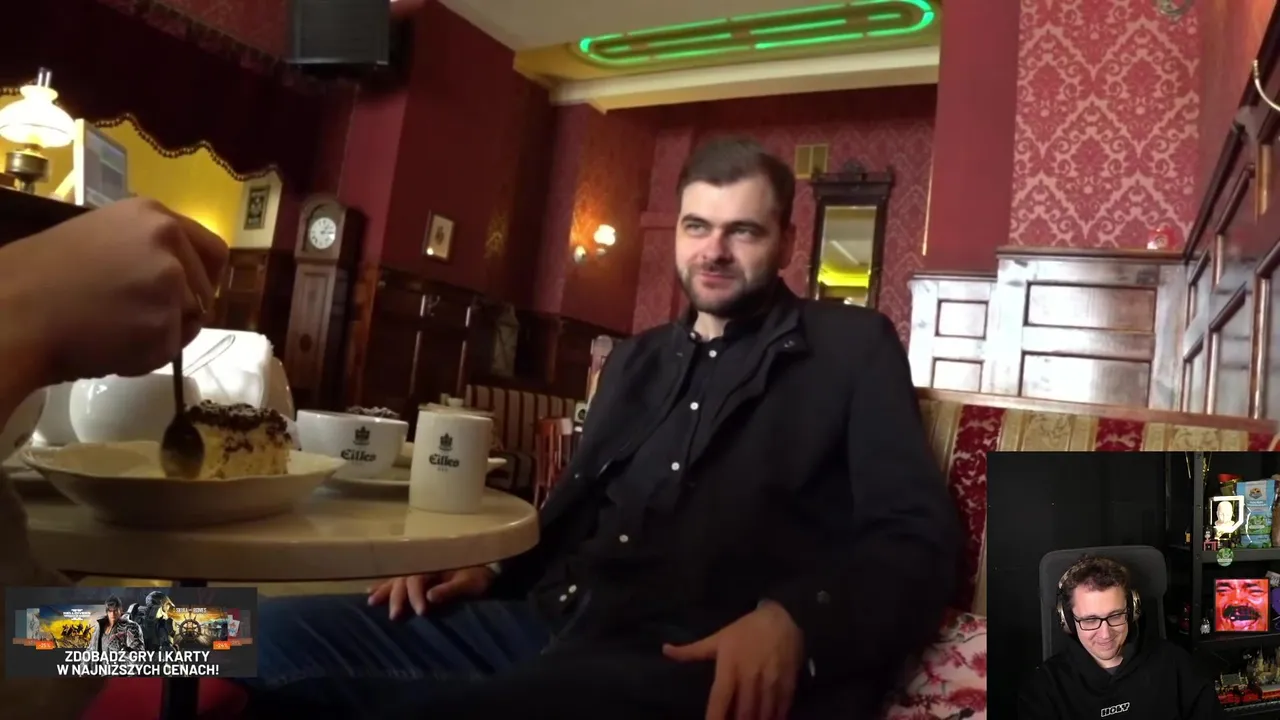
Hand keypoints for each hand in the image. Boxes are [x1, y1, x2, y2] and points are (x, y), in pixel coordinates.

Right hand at [0, 197, 227, 386]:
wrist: (11, 313)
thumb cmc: (42, 277)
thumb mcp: (101, 238)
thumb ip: (145, 250)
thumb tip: (179, 275)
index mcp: (153, 215)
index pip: (213, 250)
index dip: (205, 278)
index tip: (191, 294)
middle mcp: (169, 242)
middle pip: (204, 292)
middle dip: (179, 312)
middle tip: (132, 318)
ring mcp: (169, 284)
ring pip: (188, 322)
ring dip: (159, 334)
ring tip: (110, 328)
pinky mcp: (163, 324)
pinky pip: (169, 350)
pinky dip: (144, 357)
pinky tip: (107, 345)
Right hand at [367, 566, 494, 618]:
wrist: (489, 566)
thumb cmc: (481, 575)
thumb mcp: (471, 583)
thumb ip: (451, 590)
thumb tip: (430, 596)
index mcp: (435, 562)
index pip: (418, 578)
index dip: (416, 595)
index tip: (420, 611)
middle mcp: (424, 562)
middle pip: (404, 578)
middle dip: (397, 596)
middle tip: (395, 616)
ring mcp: (421, 566)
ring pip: (397, 577)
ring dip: (385, 589)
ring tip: (372, 602)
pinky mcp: (421, 574)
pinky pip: (398, 578)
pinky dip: (385, 584)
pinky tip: (372, 591)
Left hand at [663, 601, 804, 719]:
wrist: (783, 617)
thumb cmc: (746, 630)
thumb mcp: (717, 638)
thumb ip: (691, 651)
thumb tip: (665, 650)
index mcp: (730, 666)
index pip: (720, 698)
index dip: (715, 718)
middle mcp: (750, 676)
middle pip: (743, 713)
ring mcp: (771, 681)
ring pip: (763, 714)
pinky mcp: (788, 683)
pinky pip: (782, 709)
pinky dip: (776, 719)